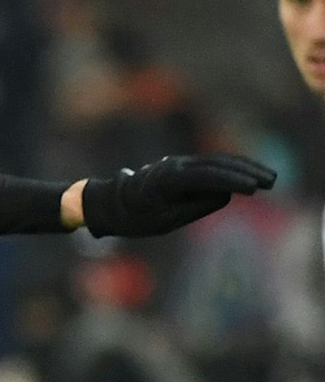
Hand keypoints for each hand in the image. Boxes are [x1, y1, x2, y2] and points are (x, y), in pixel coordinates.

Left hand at [76, 153, 276, 236]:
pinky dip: (233, 168)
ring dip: (244, 167)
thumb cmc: (134, 217)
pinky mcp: (182, 167)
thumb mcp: (164, 221)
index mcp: (166, 180)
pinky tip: (250, 174)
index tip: (253, 188)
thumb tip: (225, 193)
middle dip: (246, 171)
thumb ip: (195, 207)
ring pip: (217, 161)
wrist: (110, 203)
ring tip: (268, 178)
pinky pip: (211, 164)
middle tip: (271, 182)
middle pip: (216, 163)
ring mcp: (178, 163)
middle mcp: (174, 166)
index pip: (206, 176)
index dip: (232, 181)